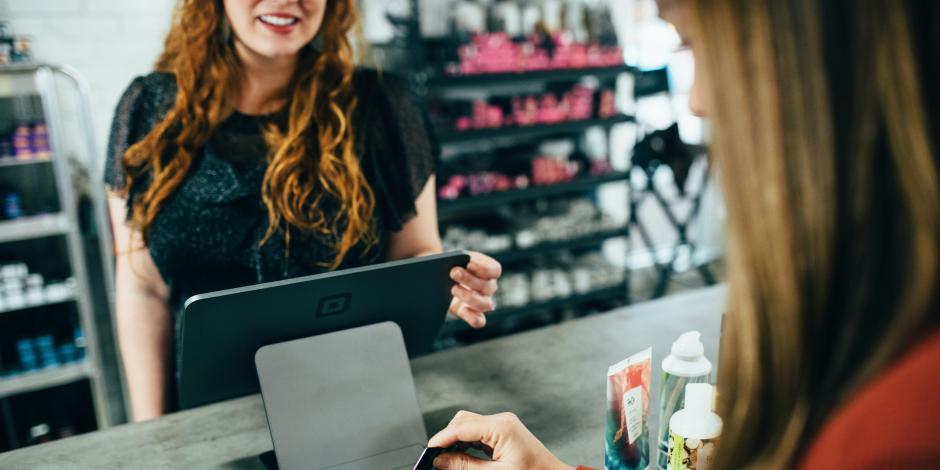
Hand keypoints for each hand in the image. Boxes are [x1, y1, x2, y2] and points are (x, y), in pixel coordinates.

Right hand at [428, 410, 573, 469]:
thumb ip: (465, 466)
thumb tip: (441, 460)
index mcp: (502, 427)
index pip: (461, 427)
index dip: (441, 438)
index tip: (428, 451)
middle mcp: (502, 420)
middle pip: (462, 421)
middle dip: (447, 438)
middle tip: (436, 458)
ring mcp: (504, 423)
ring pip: (468, 424)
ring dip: (456, 439)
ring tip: (448, 459)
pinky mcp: (504, 430)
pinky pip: (478, 430)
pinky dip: (467, 441)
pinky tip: (462, 455)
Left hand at [449, 252, 500, 327]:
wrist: (438, 278)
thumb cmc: (449, 264)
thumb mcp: (454, 257)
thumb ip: (456, 259)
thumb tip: (454, 265)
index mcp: (489, 271)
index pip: (495, 270)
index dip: (484, 268)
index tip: (469, 263)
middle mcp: (488, 287)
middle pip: (487, 286)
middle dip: (469, 279)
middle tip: (453, 272)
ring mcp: (481, 301)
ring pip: (485, 304)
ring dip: (469, 296)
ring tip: (452, 289)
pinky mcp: (470, 313)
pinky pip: (479, 321)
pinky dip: (473, 318)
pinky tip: (463, 309)